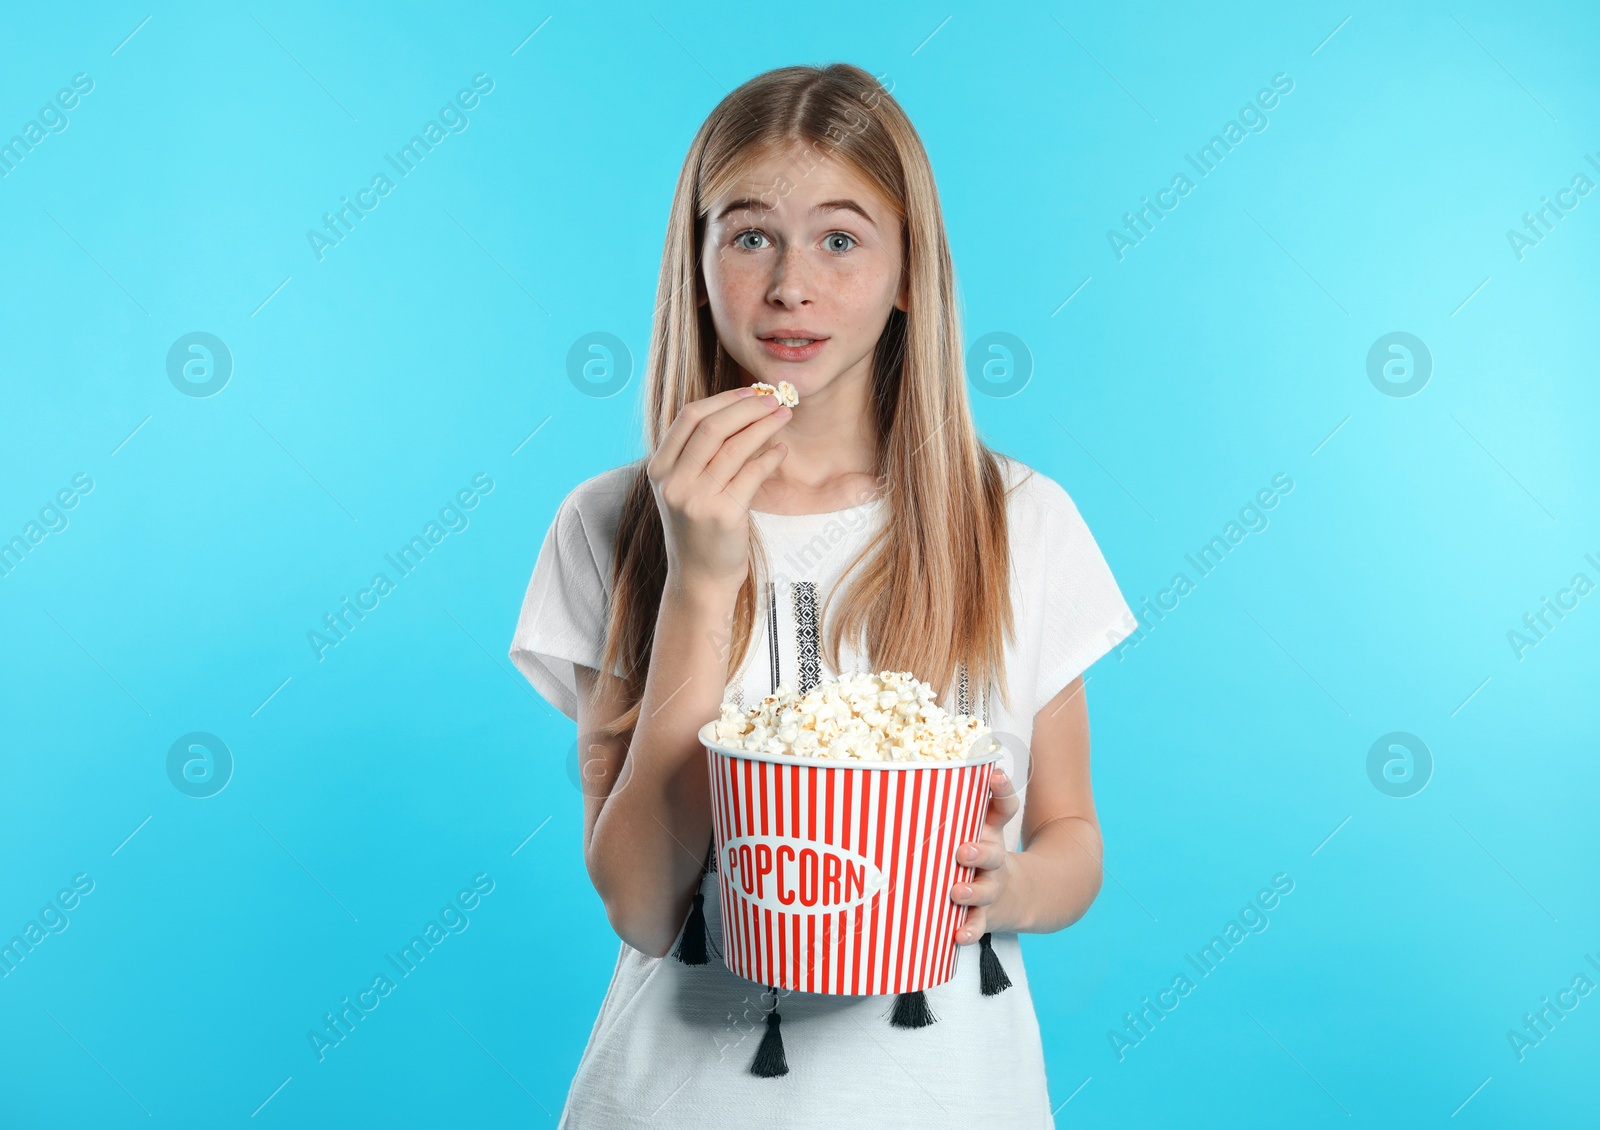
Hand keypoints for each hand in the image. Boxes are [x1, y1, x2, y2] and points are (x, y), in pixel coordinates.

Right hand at [646, 386, 791, 593]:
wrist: (699, 580)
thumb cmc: (698, 531)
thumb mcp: (684, 489)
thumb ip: (697, 455)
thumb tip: (738, 410)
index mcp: (659, 469)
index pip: (689, 417)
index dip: (723, 399)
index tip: (751, 392)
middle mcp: (673, 482)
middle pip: (712, 426)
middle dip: (749, 406)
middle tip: (775, 399)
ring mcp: (696, 499)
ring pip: (735, 446)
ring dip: (764, 425)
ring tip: (784, 416)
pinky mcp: (722, 515)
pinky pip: (752, 473)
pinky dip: (770, 457)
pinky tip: (781, 451)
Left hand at [951, 766, 1020, 943]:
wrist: (1022, 898)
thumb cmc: (984, 856)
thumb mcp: (982, 827)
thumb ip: (961, 804)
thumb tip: (939, 770)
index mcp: (990, 834)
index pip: (1004, 807)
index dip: (1001, 790)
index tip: (995, 776)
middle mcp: (994, 861)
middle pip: (992, 854)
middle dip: (978, 852)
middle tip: (963, 850)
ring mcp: (991, 889)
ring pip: (983, 891)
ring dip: (970, 892)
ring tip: (956, 892)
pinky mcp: (986, 916)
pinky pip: (977, 925)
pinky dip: (969, 931)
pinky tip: (958, 935)